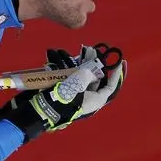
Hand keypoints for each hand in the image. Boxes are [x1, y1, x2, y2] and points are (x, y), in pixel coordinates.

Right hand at [0, 51, 125, 142]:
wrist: (40, 110)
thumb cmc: (63, 99)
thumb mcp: (78, 84)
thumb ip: (87, 73)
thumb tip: (92, 67)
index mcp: (95, 100)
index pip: (111, 86)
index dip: (117, 74)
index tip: (119, 60)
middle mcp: (86, 98)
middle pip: (94, 78)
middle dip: (94, 63)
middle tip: (92, 50)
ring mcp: (73, 95)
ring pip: (81, 76)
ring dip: (81, 63)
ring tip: (81, 51)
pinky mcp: (61, 91)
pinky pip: (69, 78)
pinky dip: (69, 68)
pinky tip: (67, 59)